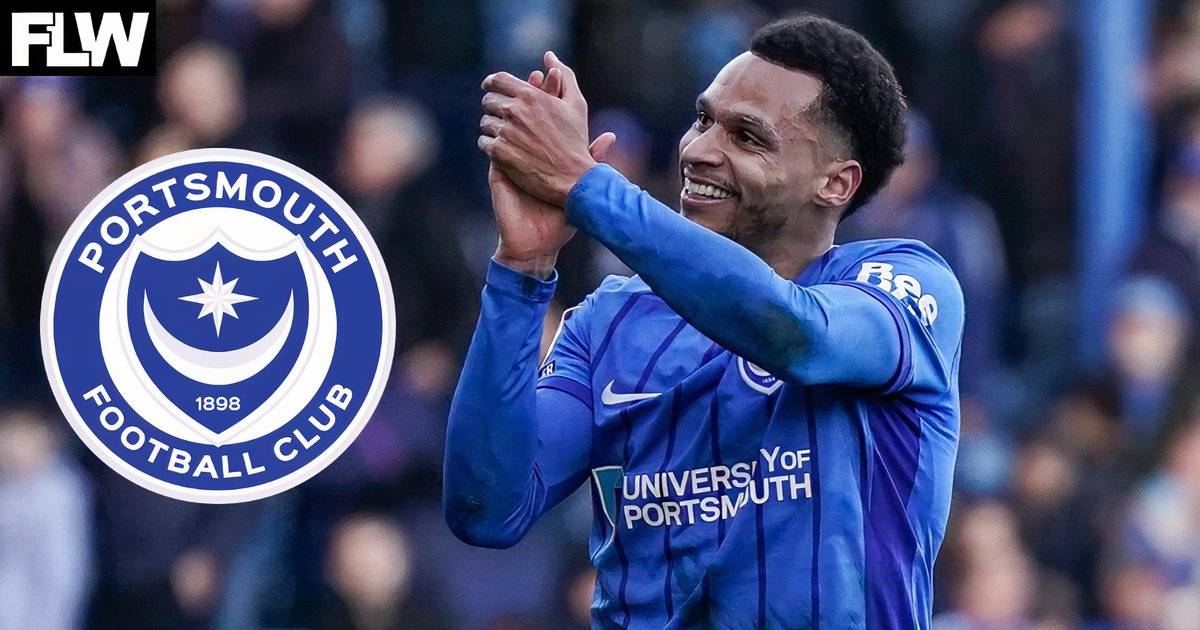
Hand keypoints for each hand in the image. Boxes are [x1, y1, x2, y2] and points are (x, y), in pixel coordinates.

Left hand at [479, 52, 614, 205]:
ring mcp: (505, 132)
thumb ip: (564, 76)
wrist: (573, 177)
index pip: (498, 80)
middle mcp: (514, 111)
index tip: (490, 88)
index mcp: (530, 95)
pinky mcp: (499, 152)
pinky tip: (502, 150)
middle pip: (489, 101)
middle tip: (502, 117)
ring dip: (493, 128)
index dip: (492, 83)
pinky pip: (484, 142)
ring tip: (504, 136)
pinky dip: (491, 146)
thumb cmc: (575, 141)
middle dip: (494, 108)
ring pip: (485, 123)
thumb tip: (549, 56)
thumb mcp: (575, 104)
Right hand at [487, 66, 614, 276]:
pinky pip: (492, 149)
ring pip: (507, 128)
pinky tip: (500, 122)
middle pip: (526, 116)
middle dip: (530, 94)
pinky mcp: (498, 174)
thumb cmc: (560, 218)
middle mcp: (527, 155)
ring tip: (520, 92)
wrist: (538, 243)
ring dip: (511, 108)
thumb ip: (592, 159)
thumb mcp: (579, 187)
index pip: (546, 118)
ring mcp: (511, 163)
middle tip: (538, 77)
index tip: (554, 76)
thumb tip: (611, 136)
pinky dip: (496, 134)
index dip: (549, 97)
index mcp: (546, 155)